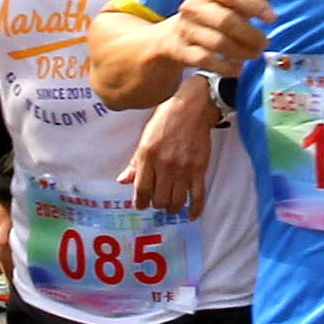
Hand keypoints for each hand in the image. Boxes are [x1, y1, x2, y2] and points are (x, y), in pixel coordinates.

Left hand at [119, 79, 217, 214]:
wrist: (192, 107)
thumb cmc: (165, 119)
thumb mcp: (144, 138)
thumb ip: (135, 163)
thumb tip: (123, 181)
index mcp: (147, 157)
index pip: (141, 189)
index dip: (140, 202)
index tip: (140, 206)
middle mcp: (164, 166)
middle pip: (159, 199)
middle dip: (157, 204)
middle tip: (157, 201)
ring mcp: (183, 169)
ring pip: (176, 201)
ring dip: (172, 207)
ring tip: (171, 205)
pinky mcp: (199, 169)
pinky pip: (198, 196)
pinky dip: (195, 209)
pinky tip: (191, 216)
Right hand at [162, 0, 273, 81]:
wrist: (173, 36)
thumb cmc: (209, 15)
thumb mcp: (226, 1)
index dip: (255, 6)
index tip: (272, 18)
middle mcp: (191, 7)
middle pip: (226, 21)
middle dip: (251, 35)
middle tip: (264, 43)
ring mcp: (185, 29)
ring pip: (218, 43)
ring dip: (242, 52)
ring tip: (254, 54)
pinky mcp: (181, 51)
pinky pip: (208, 61)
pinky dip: (226, 67)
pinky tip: (238, 68)